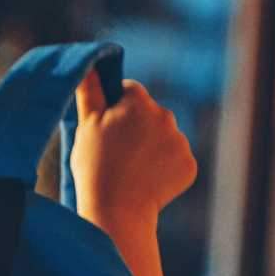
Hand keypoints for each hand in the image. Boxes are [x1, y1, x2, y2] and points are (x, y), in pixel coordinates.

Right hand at [70, 75, 197, 229]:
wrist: (117, 210)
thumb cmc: (95, 167)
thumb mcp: (85, 126)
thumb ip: (90, 91)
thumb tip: (89, 65)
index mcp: (139, 102)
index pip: (129, 91)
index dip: (114, 108)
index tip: (104, 129)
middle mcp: (166, 116)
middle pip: (148, 114)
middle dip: (134, 128)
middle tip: (114, 153)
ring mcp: (180, 141)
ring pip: (163, 137)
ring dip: (149, 148)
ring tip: (129, 171)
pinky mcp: (189, 165)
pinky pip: (174, 160)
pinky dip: (162, 169)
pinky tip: (145, 181)